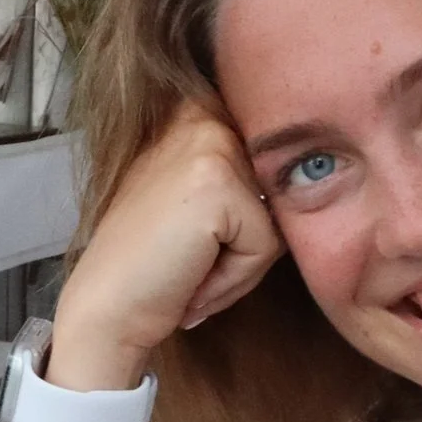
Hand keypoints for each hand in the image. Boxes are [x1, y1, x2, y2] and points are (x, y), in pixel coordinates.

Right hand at [50, 102, 281, 387]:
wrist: (106, 310)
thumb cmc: (152, 267)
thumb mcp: (196, 202)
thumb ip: (240, 177)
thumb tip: (315, 172)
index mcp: (195, 111)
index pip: (271, 160)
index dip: (248, 217)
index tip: (197, 239)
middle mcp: (201, 116)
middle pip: (276, 192)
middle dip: (245, 242)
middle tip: (190, 261)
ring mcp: (209, 145)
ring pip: (276, 220)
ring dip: (241, 263)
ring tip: (190, 270)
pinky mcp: (217, 185)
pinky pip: (266, 245)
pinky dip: (234, 277)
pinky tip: (189, 279)